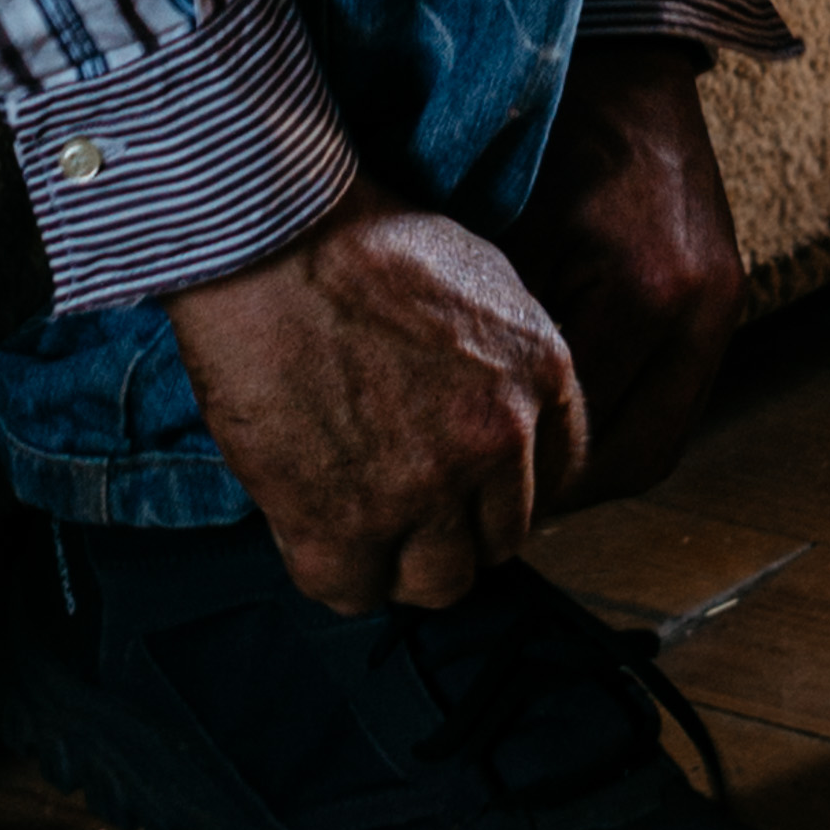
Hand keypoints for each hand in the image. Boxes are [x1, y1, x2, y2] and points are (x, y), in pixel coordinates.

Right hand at [170, 197, 584, 615]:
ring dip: (403, 564)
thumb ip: (504, 353)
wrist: (272, 239)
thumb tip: (497, 402)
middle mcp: (496, 441)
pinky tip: (315, 532)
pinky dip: (334, 572)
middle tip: (412, 508)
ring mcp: (422, 490)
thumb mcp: (480, 272)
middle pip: (501, 542)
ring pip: (438, 583)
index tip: (473, 486)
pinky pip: (352, 592)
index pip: (557, 478)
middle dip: (460, 532)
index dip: (507, 488)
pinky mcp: (343, 523)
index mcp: (540, 373)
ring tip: (366, 530)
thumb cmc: (359, 237)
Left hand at [505, 39, 746, 512]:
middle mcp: (700, 305)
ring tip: (520, 468)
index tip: (466, 485)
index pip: (585, 436)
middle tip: (491, 497)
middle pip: (638, 458)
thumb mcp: (501, 232)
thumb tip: (441, 426)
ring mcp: (721, 301)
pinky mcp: (723, 292)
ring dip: (594, 462)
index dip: (523, 476)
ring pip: (660, 436)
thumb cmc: (541, 128)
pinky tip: (557, 417)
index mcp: (646, 289)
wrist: (615, 51)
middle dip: (563, 490)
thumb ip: (491, 332)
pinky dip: (617, 415)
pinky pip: (672, 393)